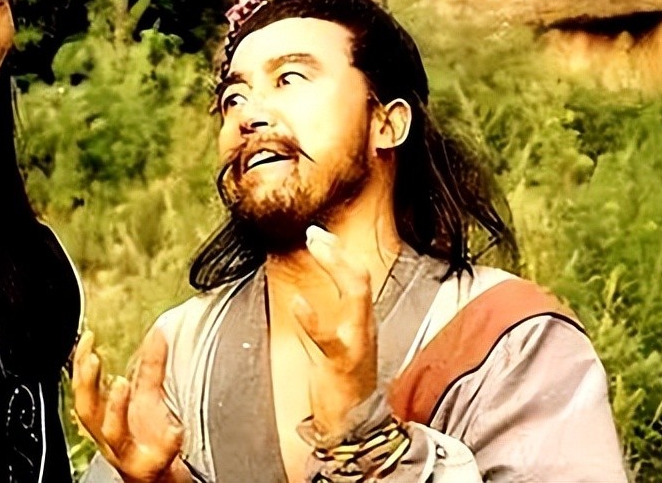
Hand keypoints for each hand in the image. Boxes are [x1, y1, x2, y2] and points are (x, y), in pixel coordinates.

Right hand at [72, 329, 188, 482]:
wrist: (161, 478)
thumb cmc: (150, 441)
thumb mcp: (149, 400)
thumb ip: (151, 367)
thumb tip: (156, 334)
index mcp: (105, 418)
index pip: (84, 389)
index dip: (80, 364)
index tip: (86, 340)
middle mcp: (111, 437)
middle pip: (88, 411)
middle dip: (86, 384)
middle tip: (92, 360)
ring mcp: (129, 454)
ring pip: (113, 434)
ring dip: (114, 408)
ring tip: (123, 385)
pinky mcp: (151, 469)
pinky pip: (156, 457)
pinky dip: (166, 443)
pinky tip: (175, 430)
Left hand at [292, 225, 378, 439]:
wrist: (354, 427)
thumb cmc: (343, 384)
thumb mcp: (335, 343)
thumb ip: (324, 319)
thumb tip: (305, 295)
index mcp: (360, 322)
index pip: (358, 277)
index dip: (340, 253)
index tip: (319, 234)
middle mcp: (363, 327)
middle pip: (360, 278)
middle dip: (339, 252)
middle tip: (315, 234)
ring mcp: (356, 344)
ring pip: (357, 297)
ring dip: (336, 267)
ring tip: (315, 247)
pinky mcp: (342, 364)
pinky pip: (328, 338)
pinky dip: (312, 318)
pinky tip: (297, 302)